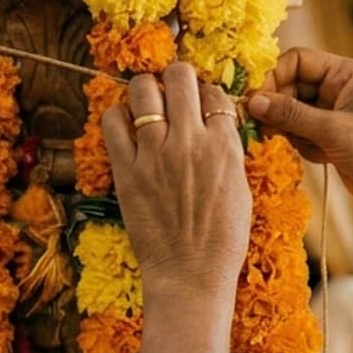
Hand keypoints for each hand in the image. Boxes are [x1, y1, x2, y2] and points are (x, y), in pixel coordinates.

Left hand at [102, 63, 251, 295]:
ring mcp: (155, 154)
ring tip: (147, 105)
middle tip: (173, 94)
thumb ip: (228, 152)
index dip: (206, 94)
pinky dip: (118, 117)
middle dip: (176, 79)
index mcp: (224, 146)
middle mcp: (190, 141)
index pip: (214, 94)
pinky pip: (113, 122)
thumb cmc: (222, 241)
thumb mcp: (240, 189)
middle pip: (179, 76)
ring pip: (142, 89)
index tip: (199, 105)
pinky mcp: (127, 170)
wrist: (191, 276)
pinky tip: (126, 128)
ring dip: (146, 90)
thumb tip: (216, 126)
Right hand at [245, 48, 352, 210]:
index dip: (274, 77)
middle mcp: (339, 87)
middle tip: (265, 128)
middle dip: (279, 108)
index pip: (298, 60)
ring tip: (307, 146)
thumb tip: (252, 101)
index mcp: (346, 73)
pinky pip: (301, 131)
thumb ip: (290, 114)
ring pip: (293, 111)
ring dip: (291, 129)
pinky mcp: (330, 134)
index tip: (256, 100)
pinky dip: (303, 144)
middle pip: (292, 86)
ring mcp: (334, 111)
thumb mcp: (331, 130)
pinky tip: (322, 157)